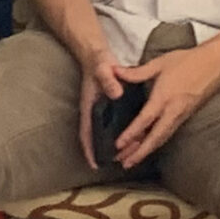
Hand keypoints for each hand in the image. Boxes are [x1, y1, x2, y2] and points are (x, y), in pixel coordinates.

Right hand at [74, 42, 124, 168]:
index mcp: (89, 105)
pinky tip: (133, 139)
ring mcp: (102, 110)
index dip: (89, 149)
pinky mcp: (110, 106)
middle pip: (96, 136)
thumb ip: (108, 79)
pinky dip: (122, 134)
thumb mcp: (102, 68)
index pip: (86, 131)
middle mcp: (94, 111)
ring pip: (106, 132)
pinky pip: (114, 124)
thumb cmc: (98, 61)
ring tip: (127, 158)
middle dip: (104, 152)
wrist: (97, 54)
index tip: (94, 164)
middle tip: (118, 164)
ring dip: (114, 145)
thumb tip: (116, 94)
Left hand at [107, 38, 219, 168]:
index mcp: (164, 98)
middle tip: (124, 163)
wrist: (216, 64)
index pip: (145, 120)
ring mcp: (181, 115)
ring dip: (147, 151)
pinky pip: (169, 133)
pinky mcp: (186, 116)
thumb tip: (113, 71)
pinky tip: (148, 147)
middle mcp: (174, 111)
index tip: (118, 145)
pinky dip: (156, 142)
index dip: (131, 134)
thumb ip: (135, 72)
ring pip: (162, 138)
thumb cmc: (187, 61)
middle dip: (139, 152)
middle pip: (155, 138)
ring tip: (131, 161)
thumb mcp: (159, 63)